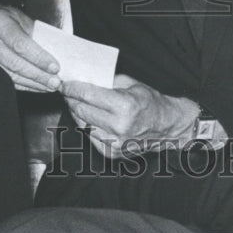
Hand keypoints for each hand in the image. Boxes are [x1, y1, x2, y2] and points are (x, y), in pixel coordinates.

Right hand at [0, 0, 60, 91]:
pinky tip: (35, 87)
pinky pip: (4, 79)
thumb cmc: (2, 17)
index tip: (55, 67)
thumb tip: (54, 52)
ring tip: (49, 86)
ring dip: (32, 83)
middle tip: (55, 82)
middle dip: (38, 75)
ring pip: (9, 75)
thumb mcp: (19, 17)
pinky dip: (22, 85)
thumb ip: (35, 32)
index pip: (20, 44)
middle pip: (15, 63)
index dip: (38, 58)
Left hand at [62, 74, 196, 158]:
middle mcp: (118, 127)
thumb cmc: (151, 102)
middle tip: (67, 91)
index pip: (88, 96)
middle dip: (72, 99)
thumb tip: (85, 79)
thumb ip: (108, 82)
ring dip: (77, 113)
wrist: (167, 127)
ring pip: (83, 125)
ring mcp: (114, 143)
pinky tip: (88, 116)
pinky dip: (86, 125)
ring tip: (76, 102)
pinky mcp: (111, 153)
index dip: (73, 88)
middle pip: (82, 111)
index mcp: (124, 106)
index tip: (64, 84)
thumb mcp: (132, 84)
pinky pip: (90, 137)